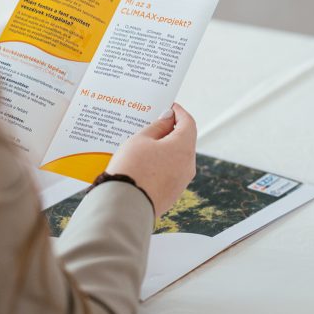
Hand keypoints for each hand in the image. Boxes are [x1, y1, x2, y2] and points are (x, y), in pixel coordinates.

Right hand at [106, 103, 196, 217]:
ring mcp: (181, 182)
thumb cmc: (132, 168)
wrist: (124, 206)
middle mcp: (188, 165)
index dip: (178, 112)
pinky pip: (170, 172)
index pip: (188, 123)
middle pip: (184, 141)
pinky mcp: (172, 194)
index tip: (168, 106)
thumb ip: (157, 127)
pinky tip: (144, 162)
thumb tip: (168, 119)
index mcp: (183, 148)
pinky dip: (161, 164)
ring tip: (145, 143)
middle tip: (153, 123)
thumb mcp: (140, 140)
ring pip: (177, 158)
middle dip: (170, 130)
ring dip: (165, 148)